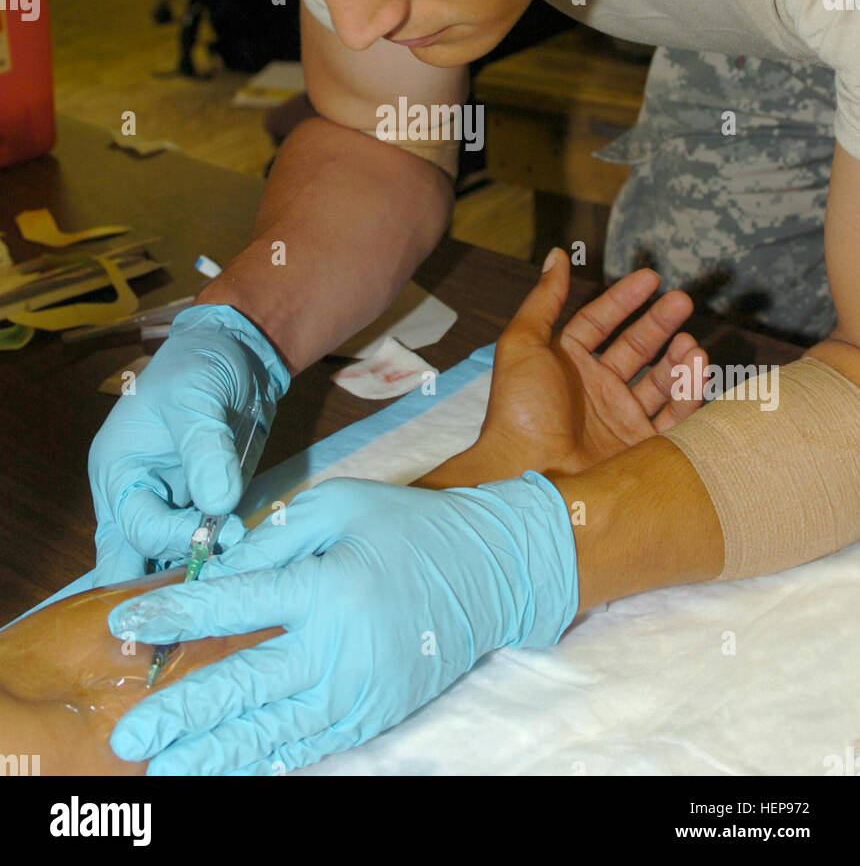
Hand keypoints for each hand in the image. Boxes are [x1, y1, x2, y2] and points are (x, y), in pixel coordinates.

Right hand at [88, 304, 289, 584]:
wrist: (238, 354)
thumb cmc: (201, 364)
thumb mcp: (197, 395)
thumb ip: (203, 447)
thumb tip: (216, 503)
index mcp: (117, 471)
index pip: (135, 527)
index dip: (175, 537)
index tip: (219, 534)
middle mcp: (134, 497)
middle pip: (133, 563)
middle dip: (168, 583)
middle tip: (212, 595)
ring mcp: (167, 506)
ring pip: (165, 564)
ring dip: (198, 574)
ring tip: (236, 583)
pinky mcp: (199, 510)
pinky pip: (200, 549)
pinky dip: (218, 562)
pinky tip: (246, 571)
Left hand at [107, 471, 578, 774]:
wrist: (490, 570)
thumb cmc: (406, 527)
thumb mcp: (338, 507)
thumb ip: (274, 541)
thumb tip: (215, 575)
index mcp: (329, 584)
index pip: (238, 603)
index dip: (178, 615)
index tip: (128, 625)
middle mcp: (341, 647)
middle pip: (247, 687)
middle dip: (182, 714)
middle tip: (130, 737)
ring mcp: (360, 691)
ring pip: (273, 732)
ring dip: (213, 754)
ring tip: (164, 771)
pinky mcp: (375, 716)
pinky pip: (310, 747)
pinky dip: (266, 762)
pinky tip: (227, 770)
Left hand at [425, 249, 708, 485]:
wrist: (528, 475)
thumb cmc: (520, 409)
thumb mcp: (522, 344)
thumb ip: (543, 300)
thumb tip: (556, 255)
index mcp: (566, 363)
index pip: (600, 322)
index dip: (624, 299)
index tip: (651, 278)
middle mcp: (595, 389)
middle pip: (636, 348)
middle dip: (659, 323)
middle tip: (682, 301)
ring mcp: (619, 419)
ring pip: (659, 380)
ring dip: (677, 357)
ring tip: (690, 340)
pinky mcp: (640, 449)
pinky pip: (674, 416)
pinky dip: (688, 390)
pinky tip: (695, 365)